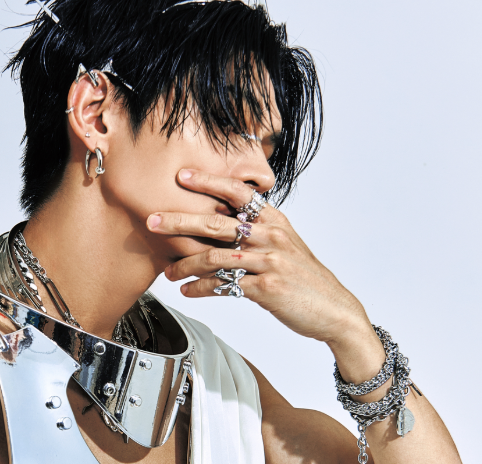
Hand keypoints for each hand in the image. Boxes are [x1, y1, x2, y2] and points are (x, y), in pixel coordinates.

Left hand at [147, 169, 370, 345]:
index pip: (238, 191)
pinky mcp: (266, 288)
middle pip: (216, 223)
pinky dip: (201, 288)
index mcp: (274, 219)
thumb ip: (256, 230)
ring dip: (185, 264)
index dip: (208, 181)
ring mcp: (269, 261)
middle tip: (151, 221)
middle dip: (179, 220)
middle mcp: (271, 235)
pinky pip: (224, 286)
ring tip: (168, 272)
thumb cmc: (304, 277)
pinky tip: (188, 291)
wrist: (335, 310)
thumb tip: (219, 223)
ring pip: (215, 257)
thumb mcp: (285, 244)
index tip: (181, 175)